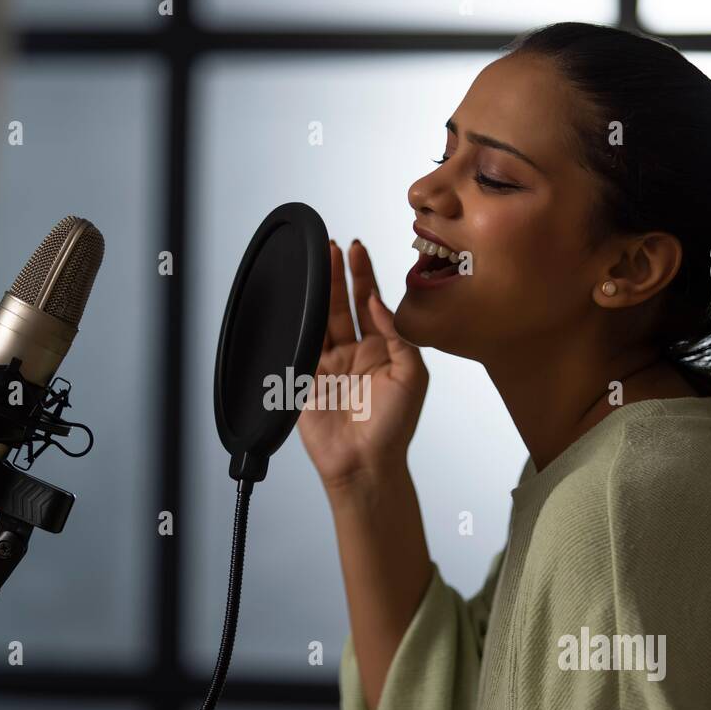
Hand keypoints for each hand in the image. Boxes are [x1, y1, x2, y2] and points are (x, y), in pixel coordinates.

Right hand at [298, 240, 428, 492]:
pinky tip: (298, 299)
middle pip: (343, 304)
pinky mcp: (307, 377)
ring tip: (316, 261)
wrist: (365, 463)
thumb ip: (398, 335)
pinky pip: (301, 343)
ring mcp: (329, 364)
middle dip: (337, 274)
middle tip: (332, 246)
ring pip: (321, 318)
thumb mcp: (411, 375)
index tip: (357, 249)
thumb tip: (377, 302)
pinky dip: (299, 321)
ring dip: (318, 291)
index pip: (371, 302)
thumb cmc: (394, 427)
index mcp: (382, 349)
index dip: (364, 275)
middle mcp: (354, 352)